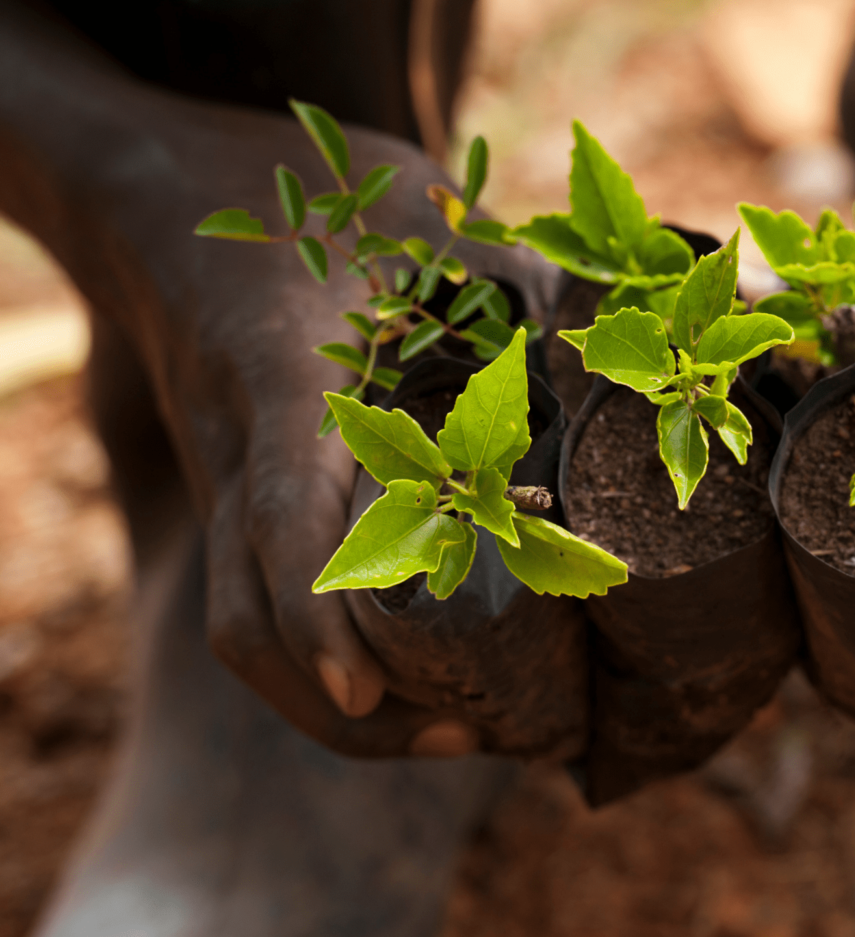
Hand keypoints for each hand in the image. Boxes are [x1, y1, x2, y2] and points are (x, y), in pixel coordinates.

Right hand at [87, 92, 558, 755]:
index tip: (367, 694)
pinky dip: (322, 662)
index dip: (321, 614)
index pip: (280, 519)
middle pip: (254, 623)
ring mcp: (226, 484)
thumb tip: (612, 335)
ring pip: (245, 633)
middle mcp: (240, 454)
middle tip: (481, 738)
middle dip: (355, 705)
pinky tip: (401, 677)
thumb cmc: (291, 198)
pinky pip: (254, 605)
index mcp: (279, 381)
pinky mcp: (233, 496)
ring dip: (338, 704)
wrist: (161, 198)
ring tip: (459, 734)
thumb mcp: (405, 207)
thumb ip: (503, 265)